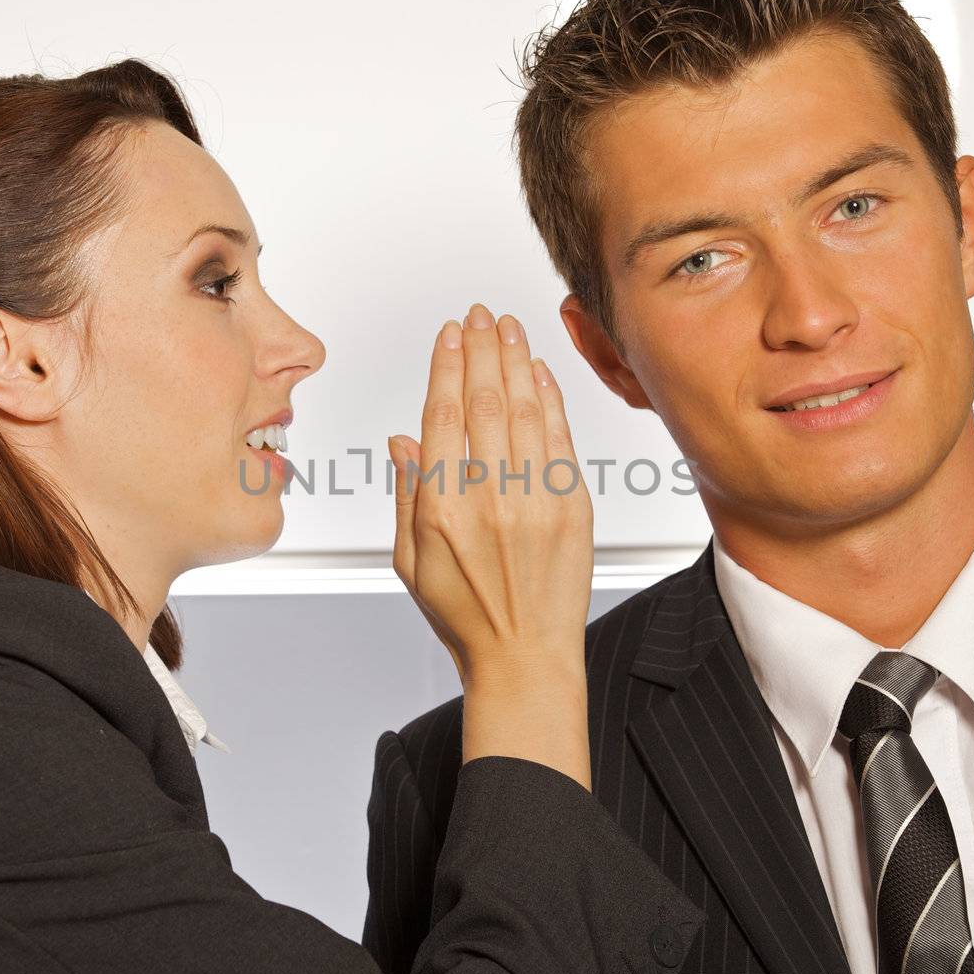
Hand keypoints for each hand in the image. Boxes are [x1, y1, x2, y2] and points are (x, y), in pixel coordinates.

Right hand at [388, 303, 593, 786]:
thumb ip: (406, 493)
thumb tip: (402, 440)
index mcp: (443, 508)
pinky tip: (541, 373)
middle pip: (486, 401)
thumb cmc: (467, 617)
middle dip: (482, 348)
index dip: (447, 366)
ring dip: (517, 362)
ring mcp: (536, 501)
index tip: (449, 335)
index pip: (444, 415)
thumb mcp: (411, 561)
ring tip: (509, 328)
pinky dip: (552, 400)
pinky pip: (561, 440)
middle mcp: (490, 498)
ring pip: (526, 411)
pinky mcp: (572, 508)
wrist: (525, 658)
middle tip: (480, 316)